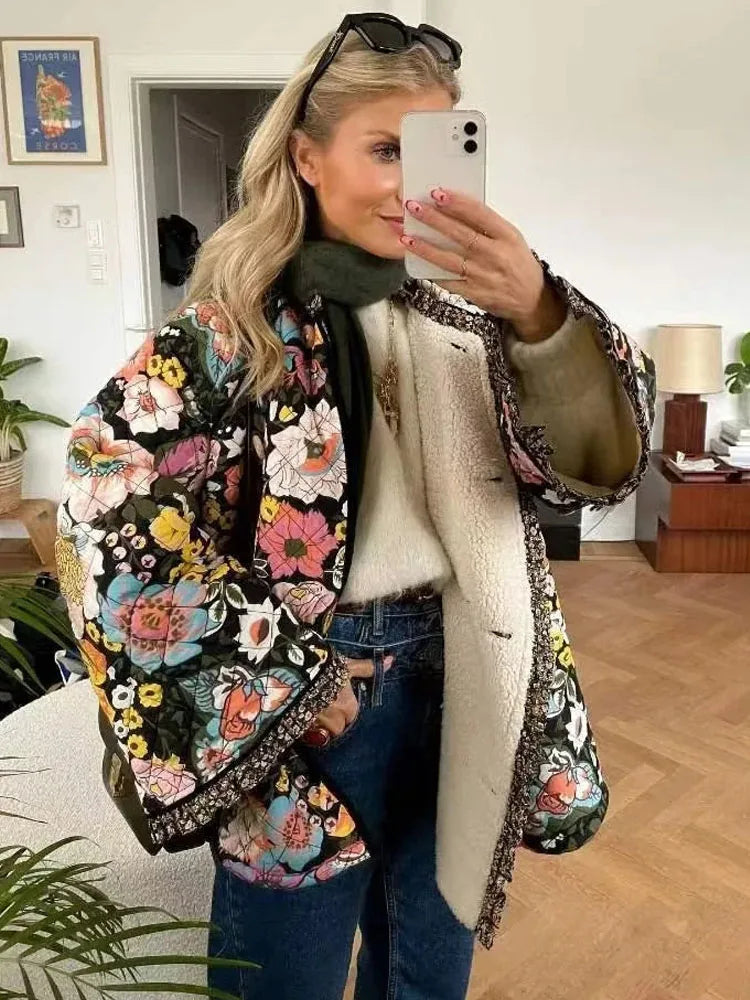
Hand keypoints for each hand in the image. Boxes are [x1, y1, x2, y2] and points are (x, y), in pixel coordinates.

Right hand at [303, 654, 393, 743]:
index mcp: (348, 707)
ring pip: (321, 733)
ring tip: (310, 712)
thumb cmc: (322, 666)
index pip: (351, 715)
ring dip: (318, 726)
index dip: (343, 708)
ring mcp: (316, 727)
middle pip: (336, 728)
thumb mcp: (346, 665)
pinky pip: (306, 736)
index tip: (336, 700)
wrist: (290, 671)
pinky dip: (304, 730)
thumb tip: (391, 660)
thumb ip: (367, 667)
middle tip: (323, 706)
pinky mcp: (299, 730)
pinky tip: (298, 718)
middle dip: (331, 721)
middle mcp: (334, 720)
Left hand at [401, 188, 567, 342]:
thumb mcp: (512, 239)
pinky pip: (448, 281)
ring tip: (407, 236)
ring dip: (426, 248)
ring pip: (449, 259)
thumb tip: (457, 208)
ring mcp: (483, 276)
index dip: (457, 203)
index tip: (437, 193)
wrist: (531, 299)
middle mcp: (495, 255)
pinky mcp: (474, 293)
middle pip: (460, 234)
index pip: (479, 215)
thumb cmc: (519, 264)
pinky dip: (432, 272)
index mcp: (507, 237)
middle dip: (434, 220)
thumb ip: (488, 225)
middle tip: (414, 207)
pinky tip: (417, 263)